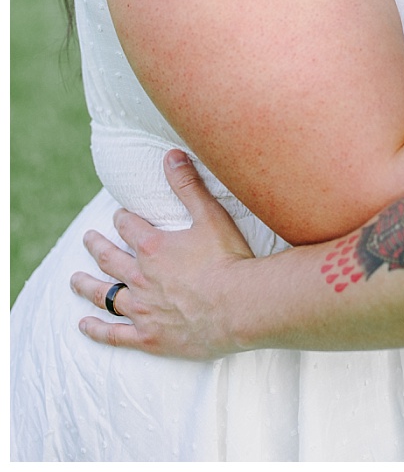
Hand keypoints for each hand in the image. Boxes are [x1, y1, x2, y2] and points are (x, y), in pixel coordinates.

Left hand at [72, 150, 254, 358]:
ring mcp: (142, 309)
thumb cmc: (228, 259)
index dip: (123, 219)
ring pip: (105, 295)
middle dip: (97, 247)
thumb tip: (171, 155)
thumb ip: (189, 186)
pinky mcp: (149, 336)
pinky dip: (97, 329)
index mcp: (153, 248)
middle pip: (109, 259)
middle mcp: (140, 277)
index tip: (119, 216)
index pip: (129, 227)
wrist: (240, 305)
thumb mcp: (211, 216)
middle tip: (87, 239)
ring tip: (75, 280)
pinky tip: (84, 325)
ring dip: (87, 286)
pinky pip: (114, 334)